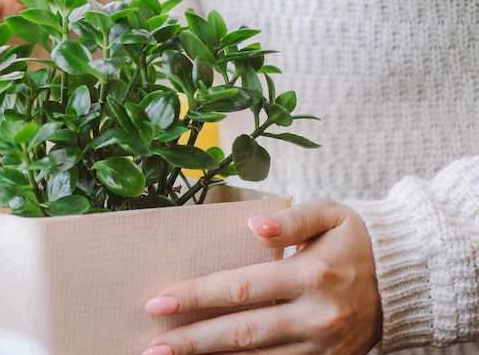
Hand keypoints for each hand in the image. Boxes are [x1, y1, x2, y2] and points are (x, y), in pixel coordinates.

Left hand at [142, 198, 381, 354]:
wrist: (404, 279)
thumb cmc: (356, 240)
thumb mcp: (330, 214)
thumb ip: (292, 218)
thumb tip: (254, 224)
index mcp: (312, 275)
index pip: (241, 287)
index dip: (197, 295)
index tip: (158, 301)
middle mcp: (316, 316)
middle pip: (242, 333)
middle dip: (193, 341)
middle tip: (152, 346)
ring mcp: (322, 347)